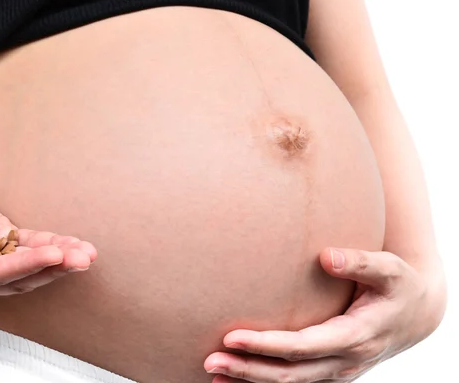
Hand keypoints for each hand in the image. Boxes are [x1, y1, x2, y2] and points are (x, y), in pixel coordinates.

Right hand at [0, 174, 96, 314]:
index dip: (26, 266)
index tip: (54, 256)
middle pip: (23, 274)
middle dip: (55, 267)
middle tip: (83, 258)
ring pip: (31, 260)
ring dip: (60, 257)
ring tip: (88, 252)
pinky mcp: (0, 237)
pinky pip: (29, 242)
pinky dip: (51, 242)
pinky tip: (74, 243)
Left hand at [204, 247, 445, 381]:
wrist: (415, 315)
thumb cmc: (398, 287)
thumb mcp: (389, 270)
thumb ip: (360, 262)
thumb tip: (326, 257)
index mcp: (356, 336)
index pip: (302, 347)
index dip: (266, 345)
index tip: (232, 337)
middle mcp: (344, 362)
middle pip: (290, 375)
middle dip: (249, 370)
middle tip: (210, 360)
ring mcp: (337, 372)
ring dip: (251, 382)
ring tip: (213, 373)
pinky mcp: (330, 373)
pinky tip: (236, 379)